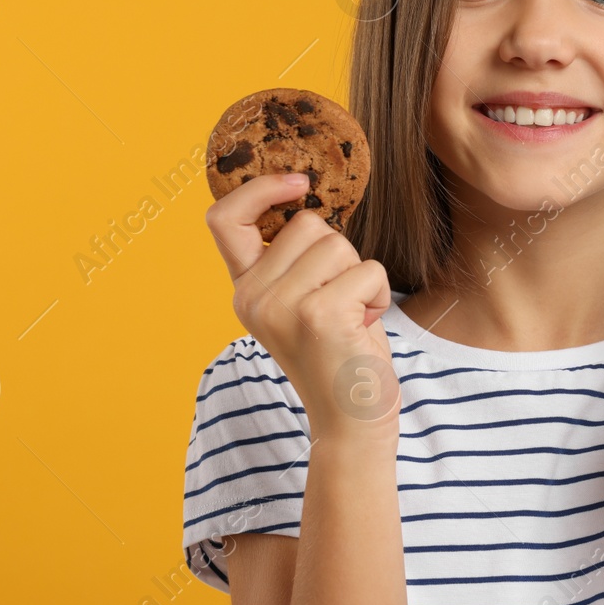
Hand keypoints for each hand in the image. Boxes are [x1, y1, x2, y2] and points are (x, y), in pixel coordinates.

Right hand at [205, 172, 399, 446]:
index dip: (258, 188)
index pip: (224, 219)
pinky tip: (364, 328)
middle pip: (307, 224)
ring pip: (339, 245)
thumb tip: (308, 197)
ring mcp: (282, 306)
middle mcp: (253, 297)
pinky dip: (380, 295)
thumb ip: (296, 259)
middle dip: (338, 255)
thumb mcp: (304, 301)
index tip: (298, 182)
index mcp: (245, 290)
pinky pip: (368, 270)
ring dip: (360, 277)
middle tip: (339, 303)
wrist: (351, 422)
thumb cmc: (340, 355)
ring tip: (351, 318)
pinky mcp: (318, 314)